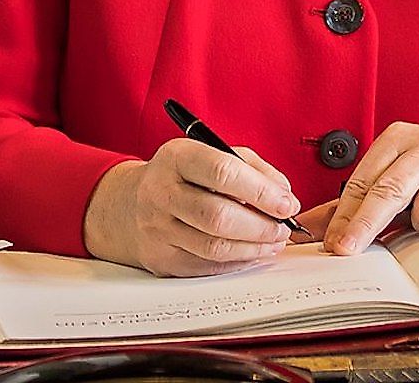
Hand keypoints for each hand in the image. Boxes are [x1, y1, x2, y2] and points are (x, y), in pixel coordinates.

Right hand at [83, 140, 300, 276]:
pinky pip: (206, 266)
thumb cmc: (183, 175)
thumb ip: (251, 167)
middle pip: (218, 216)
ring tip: (275, 242)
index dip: (260, 191)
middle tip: (284, 228)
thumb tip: (284, 193)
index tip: (287, 203)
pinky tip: (253, 253)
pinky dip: (237, 262)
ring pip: (214, 247)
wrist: (130, 204)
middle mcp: (161, 193)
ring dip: (253, 248)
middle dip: (260, 225)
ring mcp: (158, 230)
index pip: (222, 172)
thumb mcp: (212, 152)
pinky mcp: (161, 259)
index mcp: (177, 158)